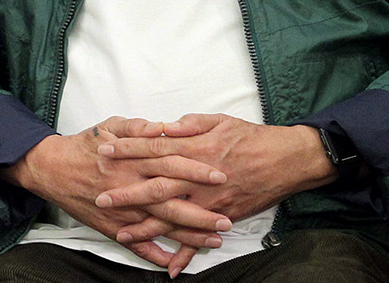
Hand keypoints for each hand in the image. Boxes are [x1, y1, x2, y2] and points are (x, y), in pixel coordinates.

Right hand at [1, 117, 231, 272]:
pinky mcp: (111, 226)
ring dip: (187, 236)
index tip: (220, 175)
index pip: (169, 164)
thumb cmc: (85, 145)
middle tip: (226, 218)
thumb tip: (161, 127)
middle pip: (169, 200)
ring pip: (159, 226)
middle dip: (199, 211)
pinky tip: (175, 263)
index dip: (195, 170)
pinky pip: (136, 245)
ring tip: (214, 240)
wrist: (52, 168)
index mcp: (131, 160)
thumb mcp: (110, 126)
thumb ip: (137, 126)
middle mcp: (128, 187)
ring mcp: (121, 210)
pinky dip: (155, 255)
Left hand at [96, 114, 335, 240]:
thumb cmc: (252, 137)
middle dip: (127, 193)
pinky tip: (170, 268)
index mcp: (195, 149)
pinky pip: (201, 239)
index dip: (127, 149)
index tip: (104, 150)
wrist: (288, 160)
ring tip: (122, 234)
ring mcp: (210, 201)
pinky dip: (186, 254)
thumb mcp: (219, 121)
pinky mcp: (223, 216)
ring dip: (147, 227)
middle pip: (156, 186)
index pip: (153, 148)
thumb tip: (164, 126)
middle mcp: (199, 178)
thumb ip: (189, 124)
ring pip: (173, 217)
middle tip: (101, 197)